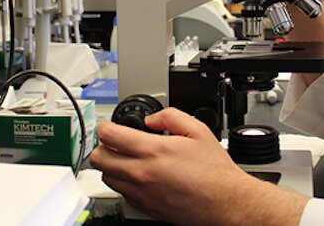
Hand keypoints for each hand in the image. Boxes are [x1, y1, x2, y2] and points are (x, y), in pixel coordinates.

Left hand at [90, 108, 307, 224]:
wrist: (224, 202)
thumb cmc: (214, 171)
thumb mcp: (198, 130)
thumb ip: (171, 116)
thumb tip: (152, 119)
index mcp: (154, 151)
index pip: (110, 136)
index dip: (105, 127)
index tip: (109, 126)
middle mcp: (142, 173)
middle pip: (100, 159)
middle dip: (103, 147)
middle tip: (115, 142)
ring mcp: (141, 193)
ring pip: (107, 177)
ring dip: (111, 165)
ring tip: (126, 158)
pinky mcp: (144, 207)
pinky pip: (121, 192)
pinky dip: (123, 181)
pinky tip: (139, 174)